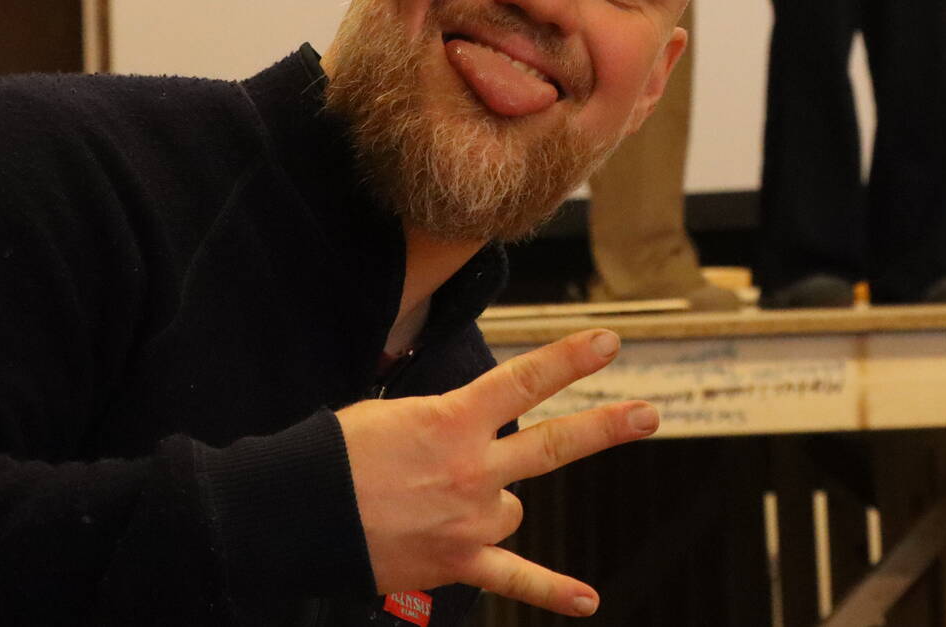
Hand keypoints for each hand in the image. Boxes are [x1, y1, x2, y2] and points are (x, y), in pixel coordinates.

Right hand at [337, 329, 657, 615]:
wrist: (296, 514)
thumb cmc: (337, 455)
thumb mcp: (395, 413)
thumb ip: (445, 421)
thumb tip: (466, 434)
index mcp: (454, 419)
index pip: (525, 380)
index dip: (571, 359)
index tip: (610, 343)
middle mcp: (473, 468)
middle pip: (554, 444)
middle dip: (607, 427)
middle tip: (649, 415)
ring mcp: (470, 519)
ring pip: (513, 509)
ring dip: (493, 504)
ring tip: (435, 503)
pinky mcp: (458, 562)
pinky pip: (516, 578)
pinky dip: (552, 590)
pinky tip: (588, 601)